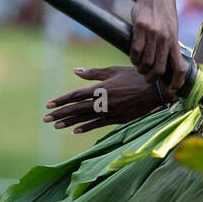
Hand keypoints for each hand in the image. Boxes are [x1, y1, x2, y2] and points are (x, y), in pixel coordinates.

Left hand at [43, 65, 164, 133]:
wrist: (156, 90)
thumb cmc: (135, 76)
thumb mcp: (114, 70)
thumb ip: (94, 73)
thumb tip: (76, 71)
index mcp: (102, 88)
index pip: (76, 95)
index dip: (62, 100)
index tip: (49, 104)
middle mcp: (104, 101)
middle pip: (77, 108)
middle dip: (60, 113)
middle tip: (46, 118)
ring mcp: (111, 112)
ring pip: (86, 118)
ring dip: (69, 122)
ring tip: (56, 126)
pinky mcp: (118, 119)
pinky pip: (98, 125)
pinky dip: (86, 127)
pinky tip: (75, 131)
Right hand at [129, 0, 185, 90]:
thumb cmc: (163, 15)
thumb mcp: (172, 30)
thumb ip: (170, 46)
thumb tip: (169, 68)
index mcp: (174, 41)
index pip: (179, 67)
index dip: (177, 82)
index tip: (172, 89)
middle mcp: (165, 38)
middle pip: (159, 69)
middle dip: (152, 78)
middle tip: (147, 78)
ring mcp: (153, 33)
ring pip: (146, 62)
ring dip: (141, 69)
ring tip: (139, 67)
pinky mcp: (140, 27)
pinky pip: (135, 50)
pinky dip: (133, 58)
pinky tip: (134, 57)